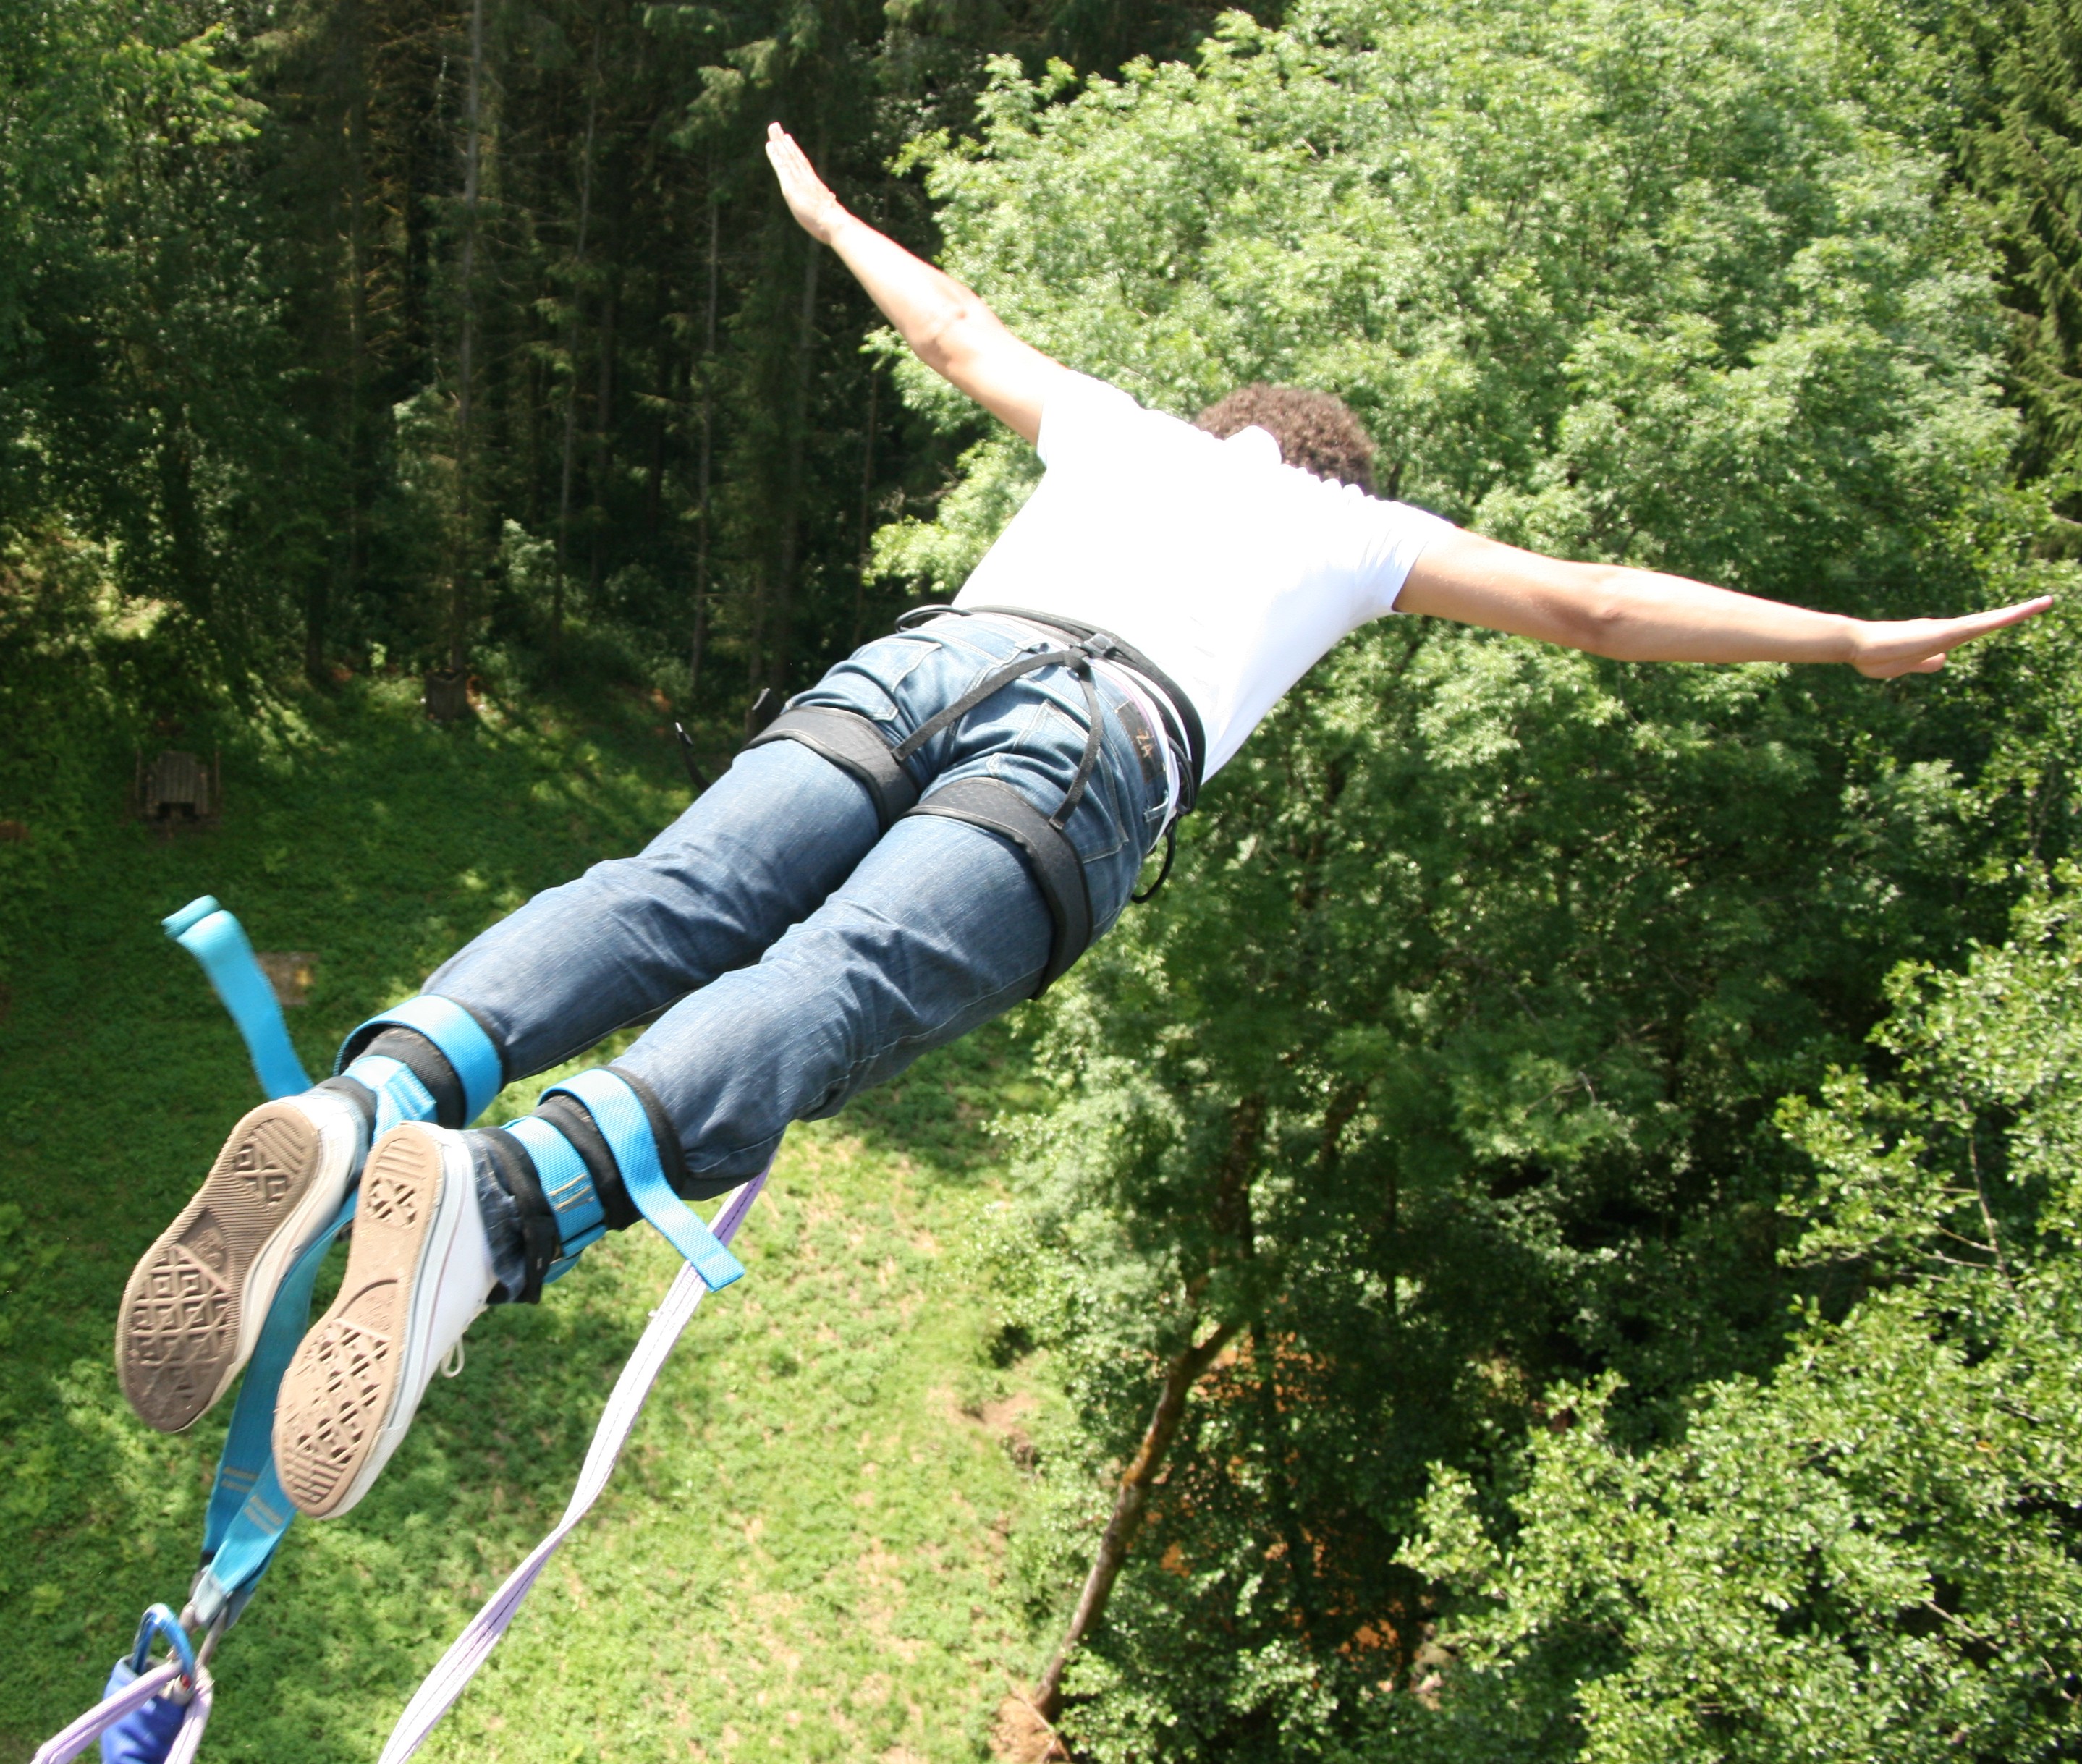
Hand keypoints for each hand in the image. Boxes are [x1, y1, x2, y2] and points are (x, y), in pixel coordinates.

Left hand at [766, 123, 845, 244]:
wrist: (835, 224)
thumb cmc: (834, 223)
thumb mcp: (829, 210)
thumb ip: (828, 202)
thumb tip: (832, 199)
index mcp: (814, 184)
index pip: (802, 164)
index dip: (794, 151)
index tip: (788, 139)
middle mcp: (806, 179)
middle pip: (793, 156)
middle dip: (784, 141)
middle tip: (775, 126)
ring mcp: (799, 181)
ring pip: (787, 157)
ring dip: (779, 142)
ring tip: (772, 128)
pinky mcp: (791, 187)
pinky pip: (782, 167)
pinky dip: (776, 156)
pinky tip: (770, 146)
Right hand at [1848, 597, 2052, 676]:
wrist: (1857, 643)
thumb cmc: (1874, 655)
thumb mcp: (1904, 666)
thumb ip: (1925, 663)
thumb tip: (1944, 659)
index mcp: (1939, 637)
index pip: (1973, 630)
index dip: (1994, 623)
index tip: (2013, 616)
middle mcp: (1947, 629)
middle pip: (1988, 622)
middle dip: (2016, 614)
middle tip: (2045, 603)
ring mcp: (1948, 630)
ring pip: (1990, 621)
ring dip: (2020, 613)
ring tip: (2046, 603)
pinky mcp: (1946, 633)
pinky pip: (1983, 625)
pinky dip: (2007, 618)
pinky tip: (2025, 612)